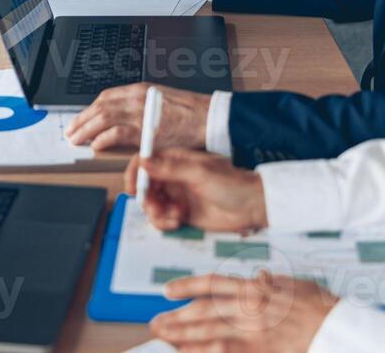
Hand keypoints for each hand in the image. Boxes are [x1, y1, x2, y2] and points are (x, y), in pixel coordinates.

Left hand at [64, 83, 209, 150]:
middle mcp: (136, 98)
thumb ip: (141, 106)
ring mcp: (139, 113)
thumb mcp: (160, 100)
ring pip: (103, 118)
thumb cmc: (189, 113)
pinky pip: (116, 133)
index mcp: (139, 89)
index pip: (106, 97)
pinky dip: (103, 138)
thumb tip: (124, 117)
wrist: (207, 117)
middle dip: (82, 120)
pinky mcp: (144, 129)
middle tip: (71, 131)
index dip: (90, 109)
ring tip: (76, 139)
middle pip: (100, 106)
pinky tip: (96, 145)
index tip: (82, 118)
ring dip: (86, 129)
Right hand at [124, 148, 267, 232]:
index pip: (146, 161)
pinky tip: (178, 221)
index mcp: (176, 160)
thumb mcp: (199, 173)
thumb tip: (144, 162)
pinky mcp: (181, 214)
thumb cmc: (232, 184)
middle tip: (156, 207)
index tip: (133, 188)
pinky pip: (162, 219)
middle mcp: (173, 177)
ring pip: (152, 204)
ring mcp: (177, 196)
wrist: (252, 207)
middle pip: (145, 186)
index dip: (135, 173)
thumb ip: (170, 168)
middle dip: (146, 198)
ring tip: (174, 216)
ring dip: (156, 213)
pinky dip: (165, 222)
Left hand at [151, 270, 337, 351]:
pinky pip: (223, 352)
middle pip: (202, 311)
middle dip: (176, 318)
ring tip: (162, 339)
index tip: (167, 291)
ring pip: (207, 333)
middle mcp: (247, 308)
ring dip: (182, 336)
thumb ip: (273, 282)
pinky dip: (203, 352)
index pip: (212, 284)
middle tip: (155, 323)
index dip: (186, 286)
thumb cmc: (320, 306)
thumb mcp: (295, 284)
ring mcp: (252, 332)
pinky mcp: (258, 350)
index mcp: (254, 288)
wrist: (337, 327)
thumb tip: (260, 276)